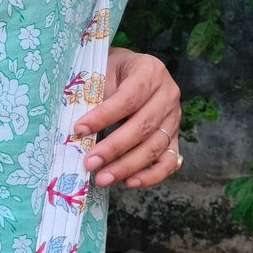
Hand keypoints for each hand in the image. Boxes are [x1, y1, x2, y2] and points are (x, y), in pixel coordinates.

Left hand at [73, 47, 181, 188]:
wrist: (127, 71)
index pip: (129, 98)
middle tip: (89, 163)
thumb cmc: (110, 72)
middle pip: (143, 126)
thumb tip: (78, 131)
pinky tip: (129, 182)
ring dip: (127, 166)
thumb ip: (95, 95)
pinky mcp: (174, 138)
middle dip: (114, 148)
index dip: (104, 116)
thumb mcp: (102, 72)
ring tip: (102, 179)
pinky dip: (151, 175)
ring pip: (155, 147)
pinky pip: (168, 161)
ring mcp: (174, 118)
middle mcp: (168, 94)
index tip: (79, 129)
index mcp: (150, 71)